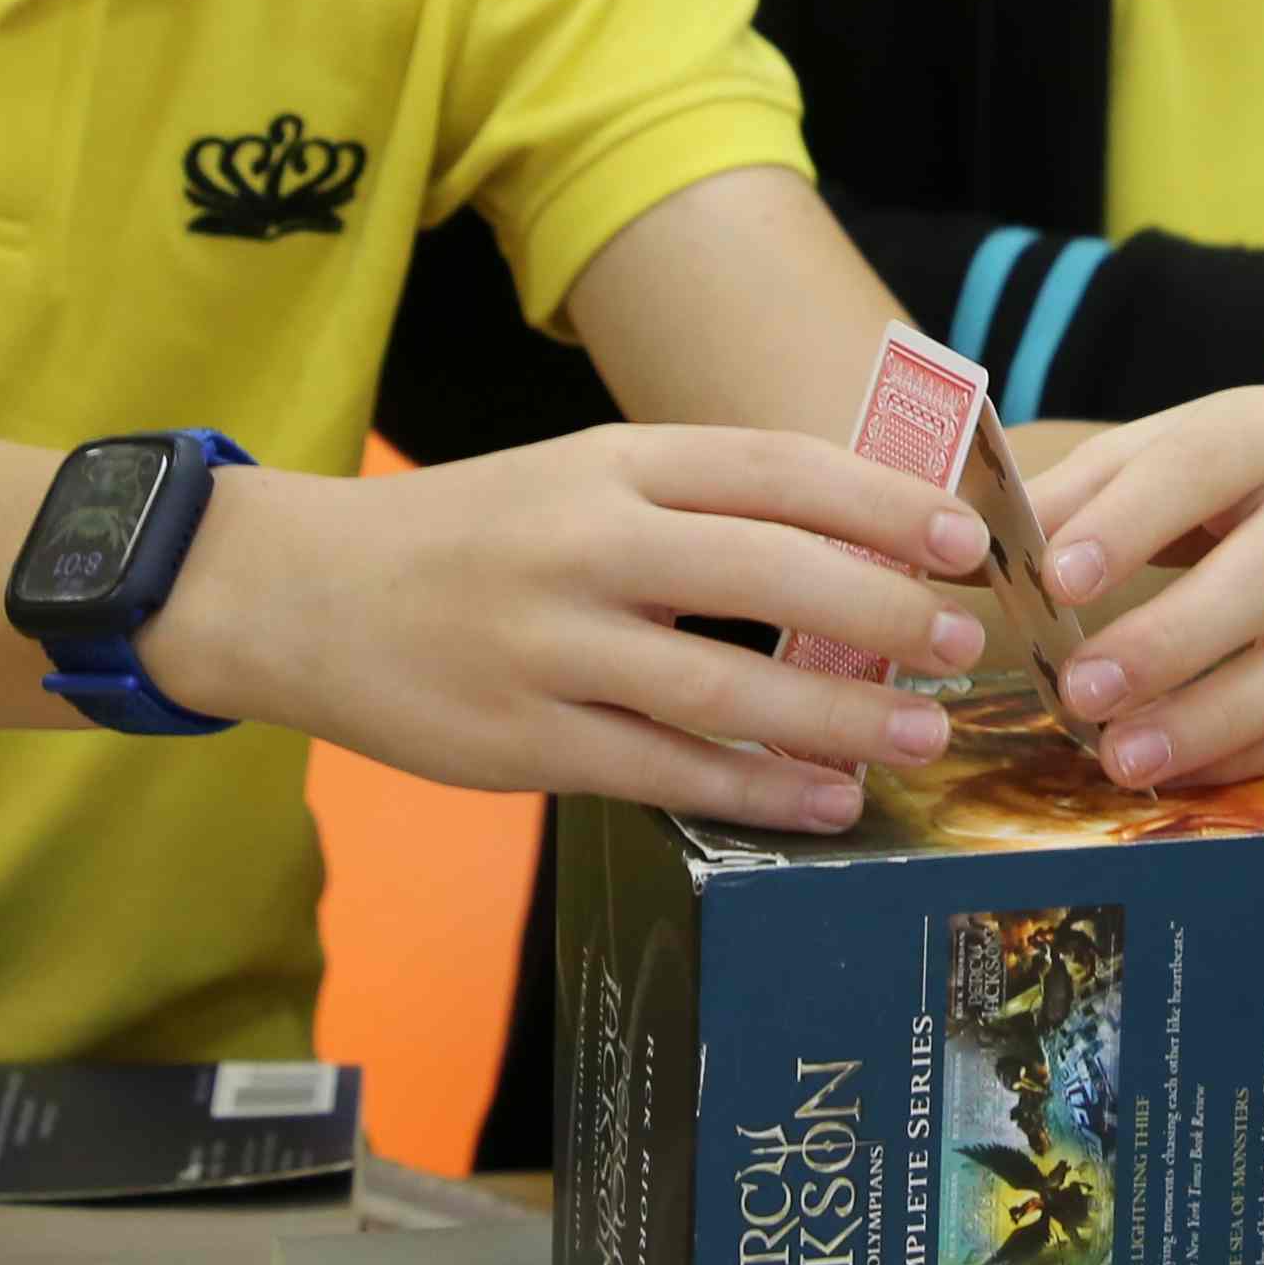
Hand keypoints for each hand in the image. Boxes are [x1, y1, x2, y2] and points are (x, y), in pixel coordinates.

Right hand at [148, 429, 987, 829]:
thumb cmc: (469, 533)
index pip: (775, 468)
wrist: (300, 591)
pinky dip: (759, 792)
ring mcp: (552, 648)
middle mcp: (587, 545)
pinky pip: (667, 772)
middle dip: (887, 611)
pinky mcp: (524, 742)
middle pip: (771, 574)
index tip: (964, 538)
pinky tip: (826, 803)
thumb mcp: (580, 475)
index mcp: (611, 461)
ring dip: (842, 719)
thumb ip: (699, 500)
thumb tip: (863, 537)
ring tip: (921, 734)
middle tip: (961, 643)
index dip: (882, 501)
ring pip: (729, 690)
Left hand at [1024, 383, 1263, 790]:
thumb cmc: (1248, 467)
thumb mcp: (1173, 447)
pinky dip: (1243, 756)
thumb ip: (1081, 492)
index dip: (1130, 524)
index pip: (1200, 469)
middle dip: (1167, 644)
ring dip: (1207, 724)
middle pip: (1262, 580)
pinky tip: (1176, 771)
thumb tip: (977, 548)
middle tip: (1080, 691)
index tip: (1058, 579)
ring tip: (1121, 759)